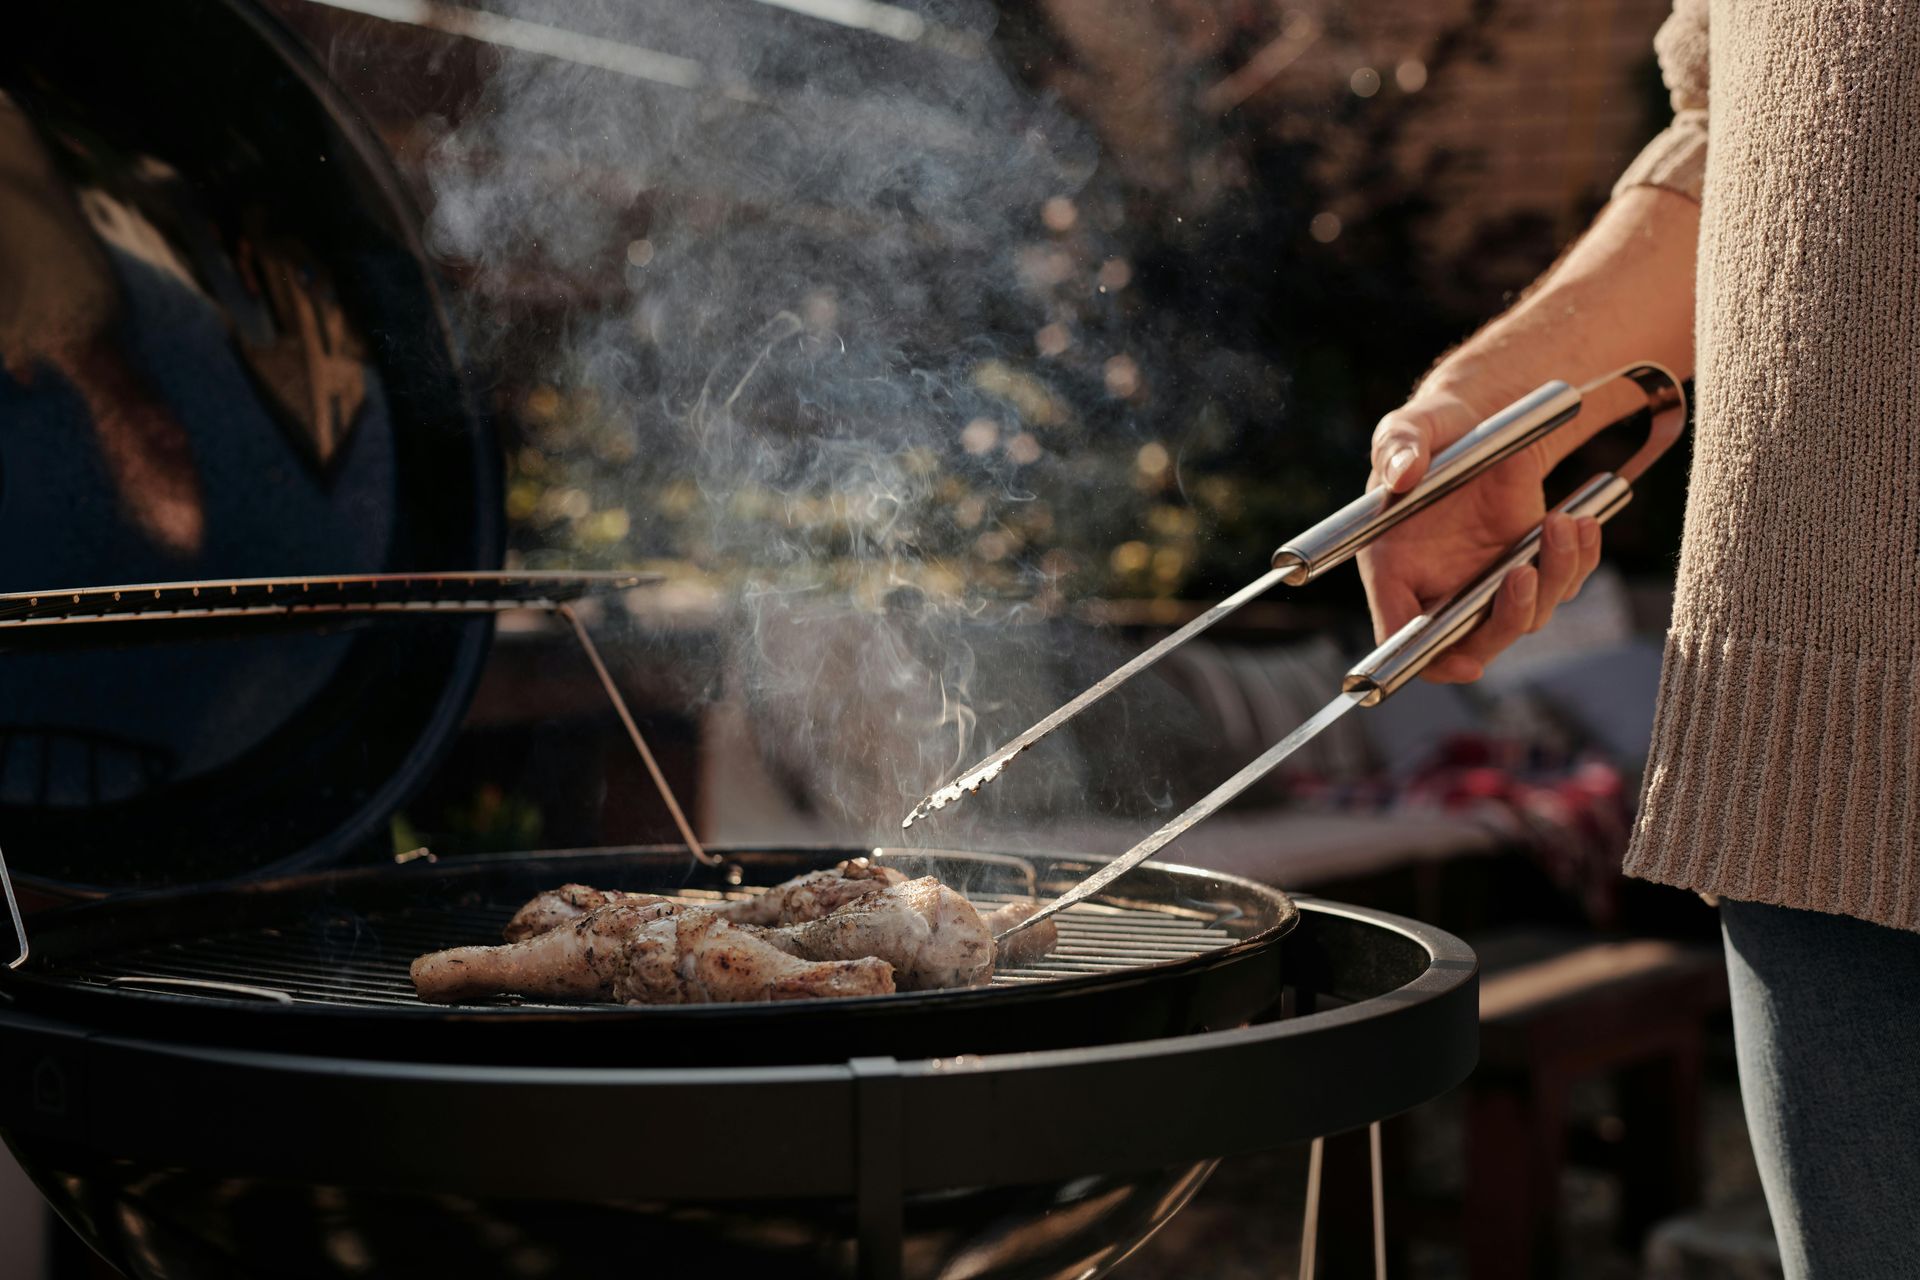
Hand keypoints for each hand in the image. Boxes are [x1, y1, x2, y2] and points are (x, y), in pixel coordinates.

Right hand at [1356, 388, 1602, 683]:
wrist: (1480, 419)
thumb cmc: (1433, 432)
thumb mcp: (1409, 427)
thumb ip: (1399, 446)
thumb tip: (1402, 473)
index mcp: (1394, 571)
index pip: (1403, 640)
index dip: (1432, 662)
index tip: (1465, 664)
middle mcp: (1441, 589)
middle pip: (1475, 643)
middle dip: (1507, 619)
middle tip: (1524, 574)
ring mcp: (1490, 584)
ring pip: (1530, 614)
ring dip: (1554, 577)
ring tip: (1563, 523)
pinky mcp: (1532, 566)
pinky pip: (1564, 583)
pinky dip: (1581, 559)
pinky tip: (1582, 522)